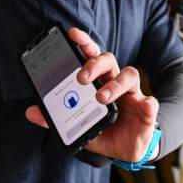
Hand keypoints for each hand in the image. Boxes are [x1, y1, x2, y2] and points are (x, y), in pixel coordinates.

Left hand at [25, 27, 158, 161]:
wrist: (127, 149)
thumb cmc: (104, 130)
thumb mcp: (78, 125)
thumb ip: (56, 119)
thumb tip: (30, 112)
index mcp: (99, 82)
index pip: (91, 56)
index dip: (84, 43)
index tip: (72, 33)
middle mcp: (116, 83)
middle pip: (109, 61)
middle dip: (95, 64)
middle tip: (81, 77)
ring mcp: (133, 95)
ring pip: (130, 76)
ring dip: (116, 84)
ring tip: (102, 97)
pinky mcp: (146, 112)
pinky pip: (151, 104)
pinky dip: (149, 105)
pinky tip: (145, 106)